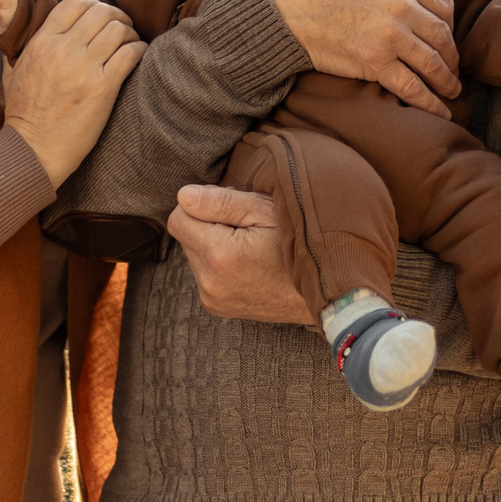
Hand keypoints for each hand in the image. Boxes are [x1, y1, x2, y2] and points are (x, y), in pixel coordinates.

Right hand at [3, 0, 144, 187]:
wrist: (33, 149)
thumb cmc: (24, 113)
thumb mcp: (13, 73)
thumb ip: (19, 48)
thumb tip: (21, 30)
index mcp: (42, 42)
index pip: (74, 3)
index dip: (93, 5)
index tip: (101, 17)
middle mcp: (62, 50)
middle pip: (101, 12)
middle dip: (117, 16)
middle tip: (123, 28)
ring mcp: (83, 67)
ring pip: (119, 29)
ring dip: (130, 33)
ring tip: (130, 43)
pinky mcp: (102, 87)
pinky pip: (131, 53)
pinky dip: (139, 50)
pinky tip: (138, 56)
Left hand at [165, 184, 317, 324]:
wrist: (322, 292)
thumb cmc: (298, 245)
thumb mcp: (265, 212)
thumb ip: (220, 202)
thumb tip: (183, 195)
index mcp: (219, 254)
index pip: (178, 218)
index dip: (201, 205)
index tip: (230, 209)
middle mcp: (208, 282)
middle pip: (185, 236)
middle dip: (208, 224)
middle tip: (246, 227)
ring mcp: (211, 298)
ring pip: (193, 254)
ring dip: (212, 244)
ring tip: (249, 246)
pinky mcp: (216, 306)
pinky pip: (203, 273)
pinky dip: (218, 264)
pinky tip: (246, 263)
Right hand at [266, 0, 460, 118]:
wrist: (286, 5)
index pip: (444, 6)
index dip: (449, 25)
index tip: (446, 38)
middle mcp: (403, 6)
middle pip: (442, 36)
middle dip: (452, 57)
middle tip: (453, 69)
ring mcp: (391, 36)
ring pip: (432, 63)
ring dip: (447, 81)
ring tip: (452, 91)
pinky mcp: (375, 63)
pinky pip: (412, 87)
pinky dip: (430, 103)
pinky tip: (441, 112)